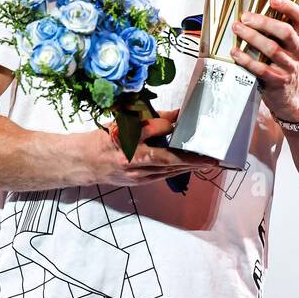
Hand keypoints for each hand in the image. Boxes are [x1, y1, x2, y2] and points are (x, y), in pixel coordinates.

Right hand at [88, 108, 219, 186]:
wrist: (86, 163)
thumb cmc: (105, 139)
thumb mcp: (124, 122)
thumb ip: (151, 119)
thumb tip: (177, 115)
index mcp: (124, 138)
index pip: (152, 129)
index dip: (168, 124)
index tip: (184, 116)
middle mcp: (131, 158)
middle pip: (165, 158)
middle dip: (191, 158)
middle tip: (212, 156)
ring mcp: (135, 174)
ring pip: (167, 170)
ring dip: (189, 167)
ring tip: (209, 162)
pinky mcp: (139, 182)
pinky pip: (162, 176)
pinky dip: (178, 170)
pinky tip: (191, 167)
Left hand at [229, 0, 298, 123]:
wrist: (292, 94)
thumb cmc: (285, 64)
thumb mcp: (289, 46)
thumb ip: (277, 30)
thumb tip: (253, 12)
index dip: (289, 7)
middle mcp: (298, 50)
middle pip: (285, 32)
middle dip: (264, 22)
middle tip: (245, 17)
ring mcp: (289, 66)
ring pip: (272, 49)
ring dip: (252, 37)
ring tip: (237, 29)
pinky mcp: (278, 80)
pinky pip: (261, 68)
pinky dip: (246, 59)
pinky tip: (235, 52)